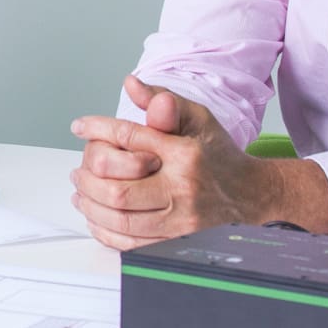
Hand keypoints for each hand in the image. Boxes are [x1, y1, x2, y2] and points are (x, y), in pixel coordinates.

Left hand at [67, 76, 327, 250]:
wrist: (251, 194)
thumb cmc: (218, 154)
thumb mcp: (198, 119)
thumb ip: (164, 102)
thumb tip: (131, 84)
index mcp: (185, 153)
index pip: (129, 138)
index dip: (97, 130)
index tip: (79, 127)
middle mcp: (183, 188)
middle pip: (118, 190)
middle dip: (88, 181)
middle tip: (77, 173)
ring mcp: (181, 220)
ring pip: (120, 219)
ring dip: (91, 207)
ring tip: (81, 194)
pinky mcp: (178, 241)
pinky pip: (131, 243)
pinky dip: (106, 231)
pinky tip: (96, 217)